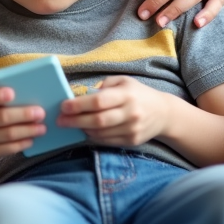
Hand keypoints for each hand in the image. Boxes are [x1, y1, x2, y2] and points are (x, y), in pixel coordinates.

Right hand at [0, 86, 45, 162]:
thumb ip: (1, 96)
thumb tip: (27, 90)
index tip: (12, 93)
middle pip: (2, 116)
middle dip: (23, 114)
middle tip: (41, 113)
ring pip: (9, 134)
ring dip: (28, 130)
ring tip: (42, 128)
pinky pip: (10, 148)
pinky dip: (24, 143)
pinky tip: (32, 139)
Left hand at [57, 76, 172, 146]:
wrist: (164, 113)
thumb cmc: (137, 94)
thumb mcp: (122, 81)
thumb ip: (102, 86)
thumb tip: (80, 95)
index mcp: (127, 95)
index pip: (99, 101)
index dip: (79, 105)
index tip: (63, 106)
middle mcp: (130, 113)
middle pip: (98, 120)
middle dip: (75, 121)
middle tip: (59, 120)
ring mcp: (132, 129)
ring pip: (100, 133)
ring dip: (82, 129)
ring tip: (71, 124)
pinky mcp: (132, 141)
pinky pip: (106, 141)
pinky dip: (93, 136)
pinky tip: (85, 130)